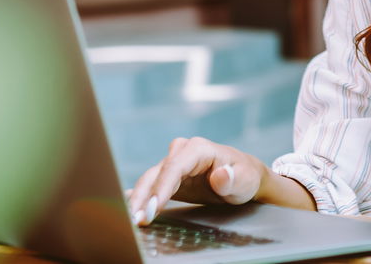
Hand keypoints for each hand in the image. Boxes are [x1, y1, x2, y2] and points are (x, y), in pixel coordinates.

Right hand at [126, 137, 267, 225]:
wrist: (242, 177)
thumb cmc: (244, 176)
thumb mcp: (245, 180)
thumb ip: (233, 179)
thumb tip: (220, 175)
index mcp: (198, 149)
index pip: (174, 168)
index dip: (161, 188)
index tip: (152, 208)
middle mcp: (181, 152)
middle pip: (156, 175)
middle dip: (142, 197)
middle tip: (134, 220)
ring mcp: (172, 163)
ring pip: (149, 181)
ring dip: (137, 201)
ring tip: (129, 220)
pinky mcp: (168, 177)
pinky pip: (150, 187)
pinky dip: (138, 198)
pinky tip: (124, 207)